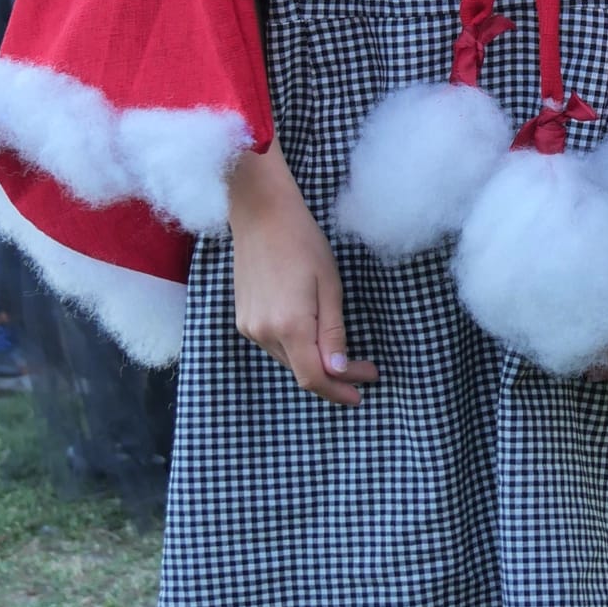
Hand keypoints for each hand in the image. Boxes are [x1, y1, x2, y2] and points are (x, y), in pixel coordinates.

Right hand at [228, 141, 376, 406]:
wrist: (261, 214)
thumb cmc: (303, 243)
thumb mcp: (330, 287)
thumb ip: (333, 332)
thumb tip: (338, 371)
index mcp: (289, 325)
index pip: (315, 377)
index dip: (339, 391)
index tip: (363, 392)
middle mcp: (263, 332)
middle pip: (301, 372)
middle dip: (334, 376)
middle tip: (364, 370)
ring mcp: (249, 326)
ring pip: (288, 360)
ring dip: (315, 363)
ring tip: (343, 356)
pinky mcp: (243, 318)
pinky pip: (274, 345)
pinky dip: (296, 349)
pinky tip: (314, 338)